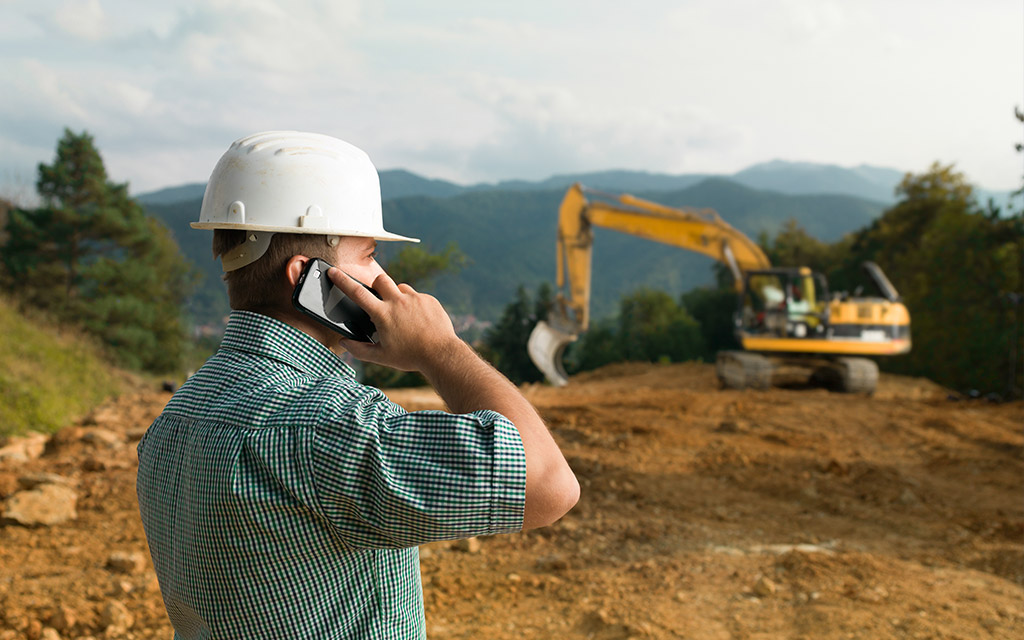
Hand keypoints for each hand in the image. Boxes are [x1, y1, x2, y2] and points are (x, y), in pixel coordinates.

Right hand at [327, 268, 461, 371]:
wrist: (440, 354)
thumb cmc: (410, 356)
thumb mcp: (381, 357)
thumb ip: (359, 350)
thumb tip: (344, 343)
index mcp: (383, 314)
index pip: (357, 292)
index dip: (343, 281)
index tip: (334, 272)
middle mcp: (398, 302)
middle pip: (380, 280)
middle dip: (376, 286)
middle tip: (380, 301)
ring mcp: (415, 298)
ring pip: (400, 287)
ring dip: (397, 297)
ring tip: (403, 316)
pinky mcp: (429, 299)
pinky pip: (417, 296)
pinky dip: (414, 305)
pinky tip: (418, 320)